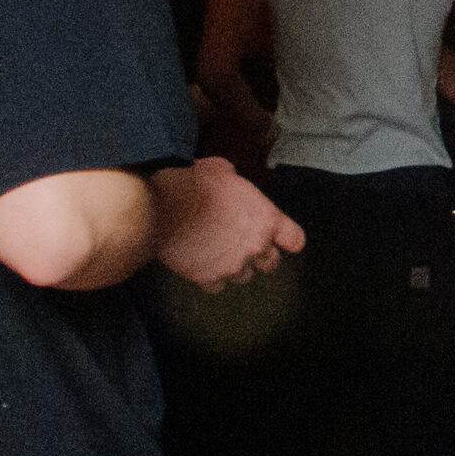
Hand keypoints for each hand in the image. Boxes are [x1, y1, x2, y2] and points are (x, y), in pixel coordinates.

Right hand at [150, 157, 304, 290]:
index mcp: (266, 219)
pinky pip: (216, 286)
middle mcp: (255, 245)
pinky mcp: (208, 277)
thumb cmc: (191, 183)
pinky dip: (210, 277)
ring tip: (215, 250)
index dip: (286, 240)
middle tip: (242, 245)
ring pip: (243, 276)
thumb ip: (236, 182)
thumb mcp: (221, 169)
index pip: (294, 240)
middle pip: (270, 263)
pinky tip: (200, 261)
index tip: (281, 240)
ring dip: (233, 266)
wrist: (160, 204)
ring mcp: (232, 265)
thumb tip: (230, 179)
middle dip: (259, 256)